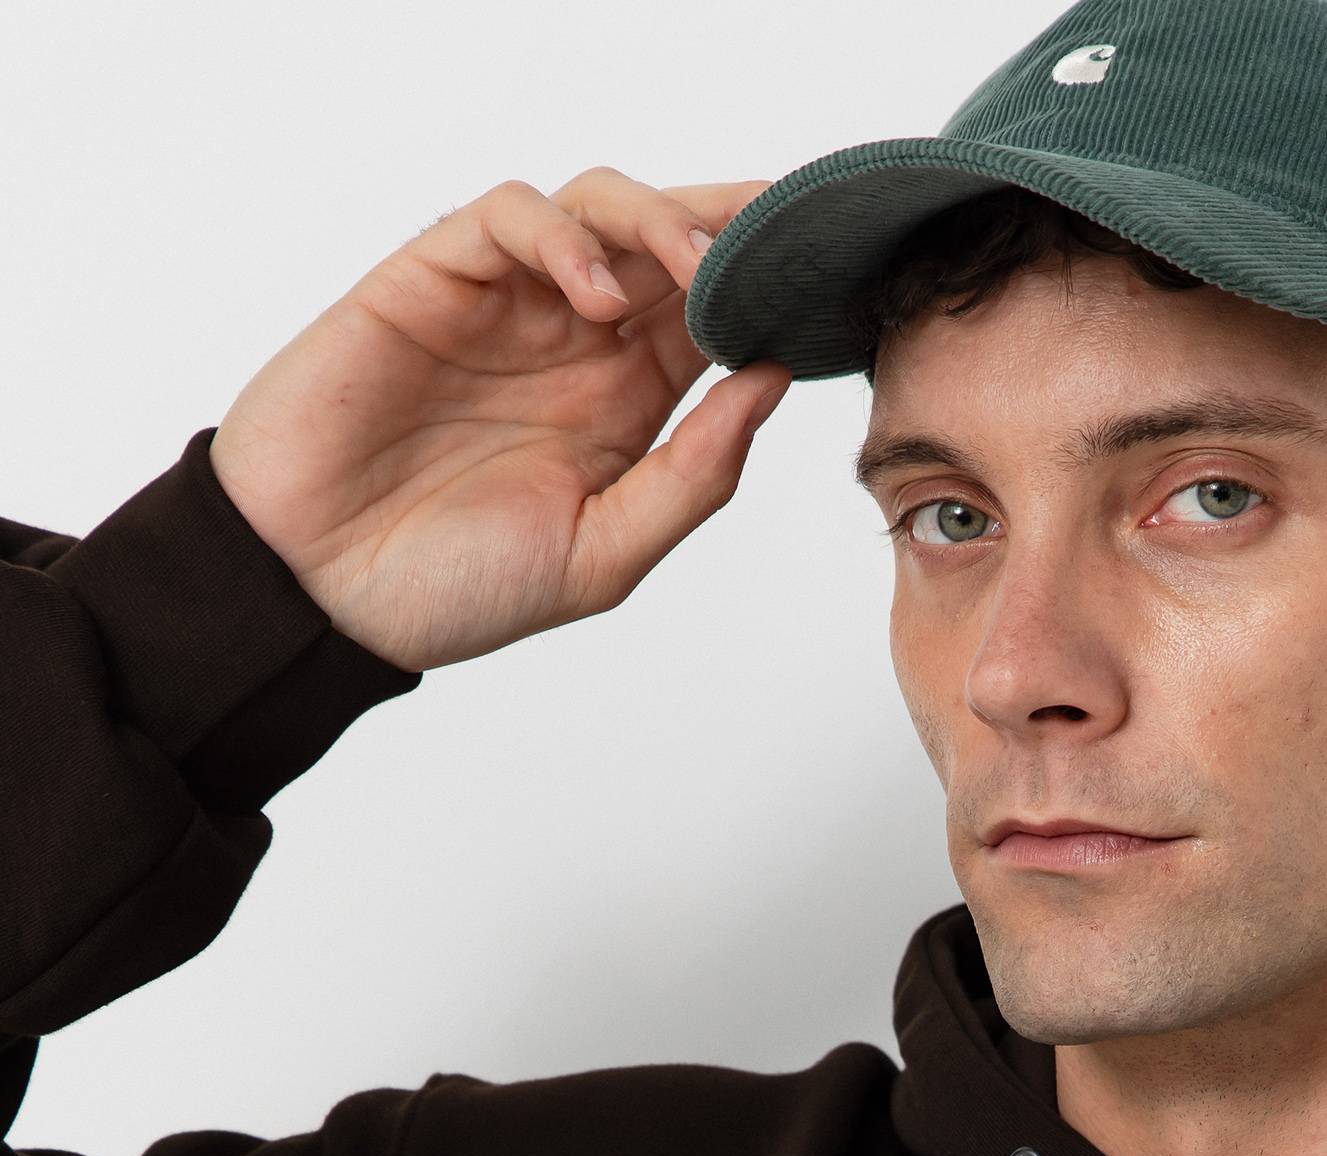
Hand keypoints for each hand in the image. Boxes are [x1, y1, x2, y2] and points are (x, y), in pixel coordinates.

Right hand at [209, 171, 788, 671]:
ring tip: (696, 266)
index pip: (713, 318)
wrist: (320, 598)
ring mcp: (506, 306)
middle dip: (732, 228)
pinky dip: (560, 236)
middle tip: (785, 234)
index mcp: (624, 406)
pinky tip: (592, 295)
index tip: (828, 286)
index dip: (768, 292)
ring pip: (598, 209)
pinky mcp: (433, 279)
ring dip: (657, 220)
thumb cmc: (452, 588)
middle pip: (668, 246)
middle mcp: (572, 344)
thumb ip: (692, 474)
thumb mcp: (605, 554)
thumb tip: (771, 382)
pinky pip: (508, 218)